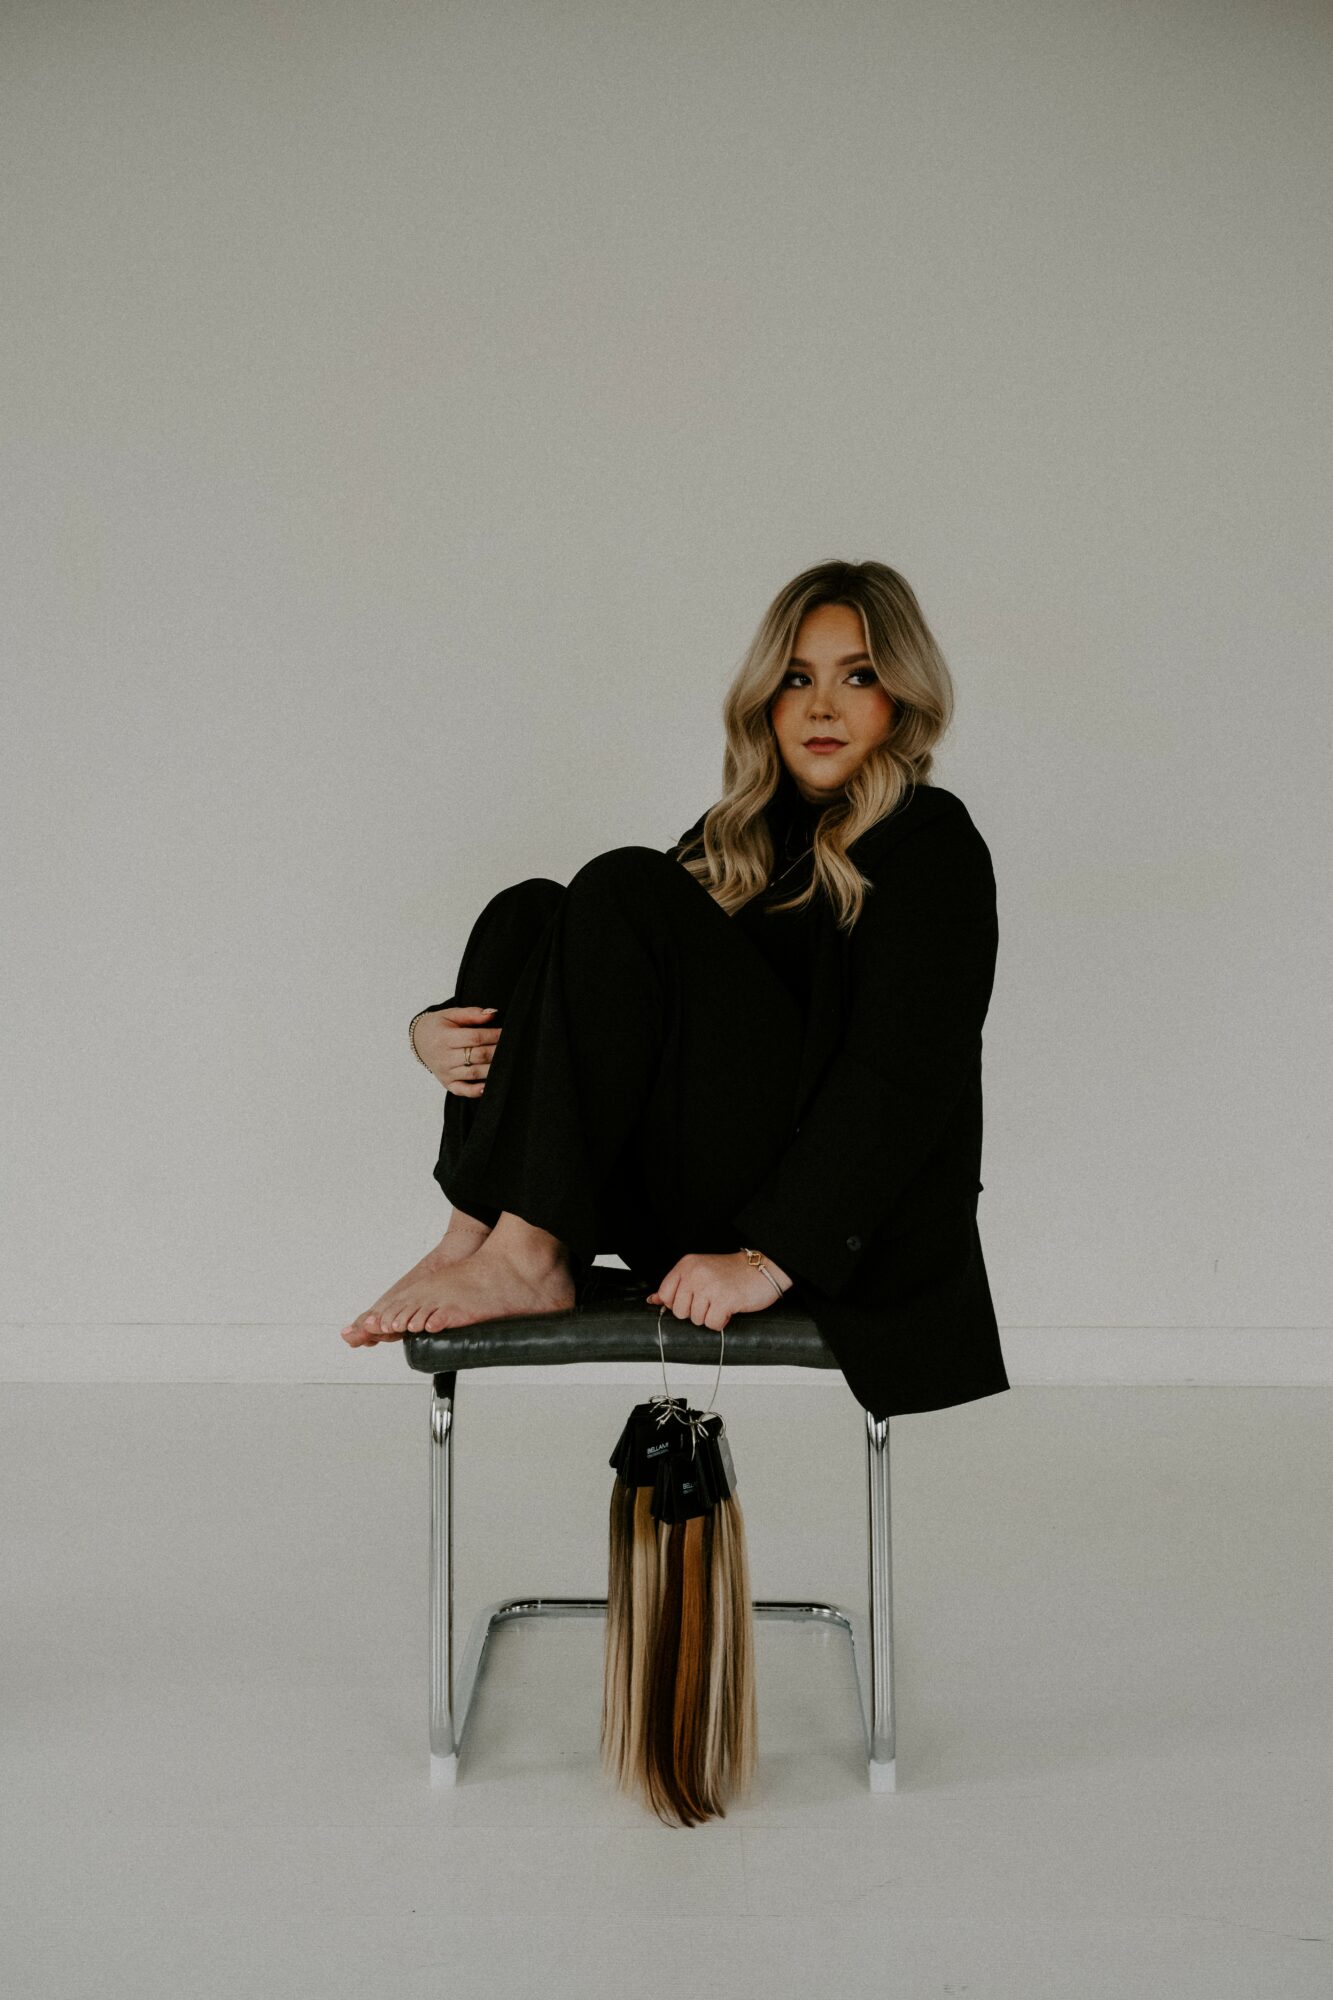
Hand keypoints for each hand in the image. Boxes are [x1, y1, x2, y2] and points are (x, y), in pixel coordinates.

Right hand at [412, 1004, 501, 1094]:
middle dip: (497, 1051)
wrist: (419, 1041)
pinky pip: (462, 1090)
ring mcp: (446, 1072)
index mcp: (445, 1038)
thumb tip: (493, 1014)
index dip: (493, 1035)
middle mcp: (444, 1057)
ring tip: (507, 1062)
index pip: (475, 1037)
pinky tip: (487, 1086)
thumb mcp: (452, 1014)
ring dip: (492, 1069)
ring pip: (474, 1073)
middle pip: (477, 1056)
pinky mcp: (447, 1083)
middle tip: (512, 1048)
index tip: (507, 1033)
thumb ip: (472, 1013)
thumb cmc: (439, 1026)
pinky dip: (475, 1091)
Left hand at [646, 1250, 791, 1332]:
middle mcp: (695, 1273)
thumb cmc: (731, 1272)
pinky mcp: (724, 1299)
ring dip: (710, 1316)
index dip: (678, 1303)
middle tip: (711, 1300)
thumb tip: (653, 1299)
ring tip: (722, 1302)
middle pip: (679, 1311)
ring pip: (696, 1319)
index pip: (665, 1294)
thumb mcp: (700, 1272)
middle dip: (695, 1312)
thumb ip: (676, 1286)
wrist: (762, 1268)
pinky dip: (721, 1322)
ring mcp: (709, 1286)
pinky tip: (729, 1309)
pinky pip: (712, 1325)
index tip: (694, 1298)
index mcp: (687, 1265)